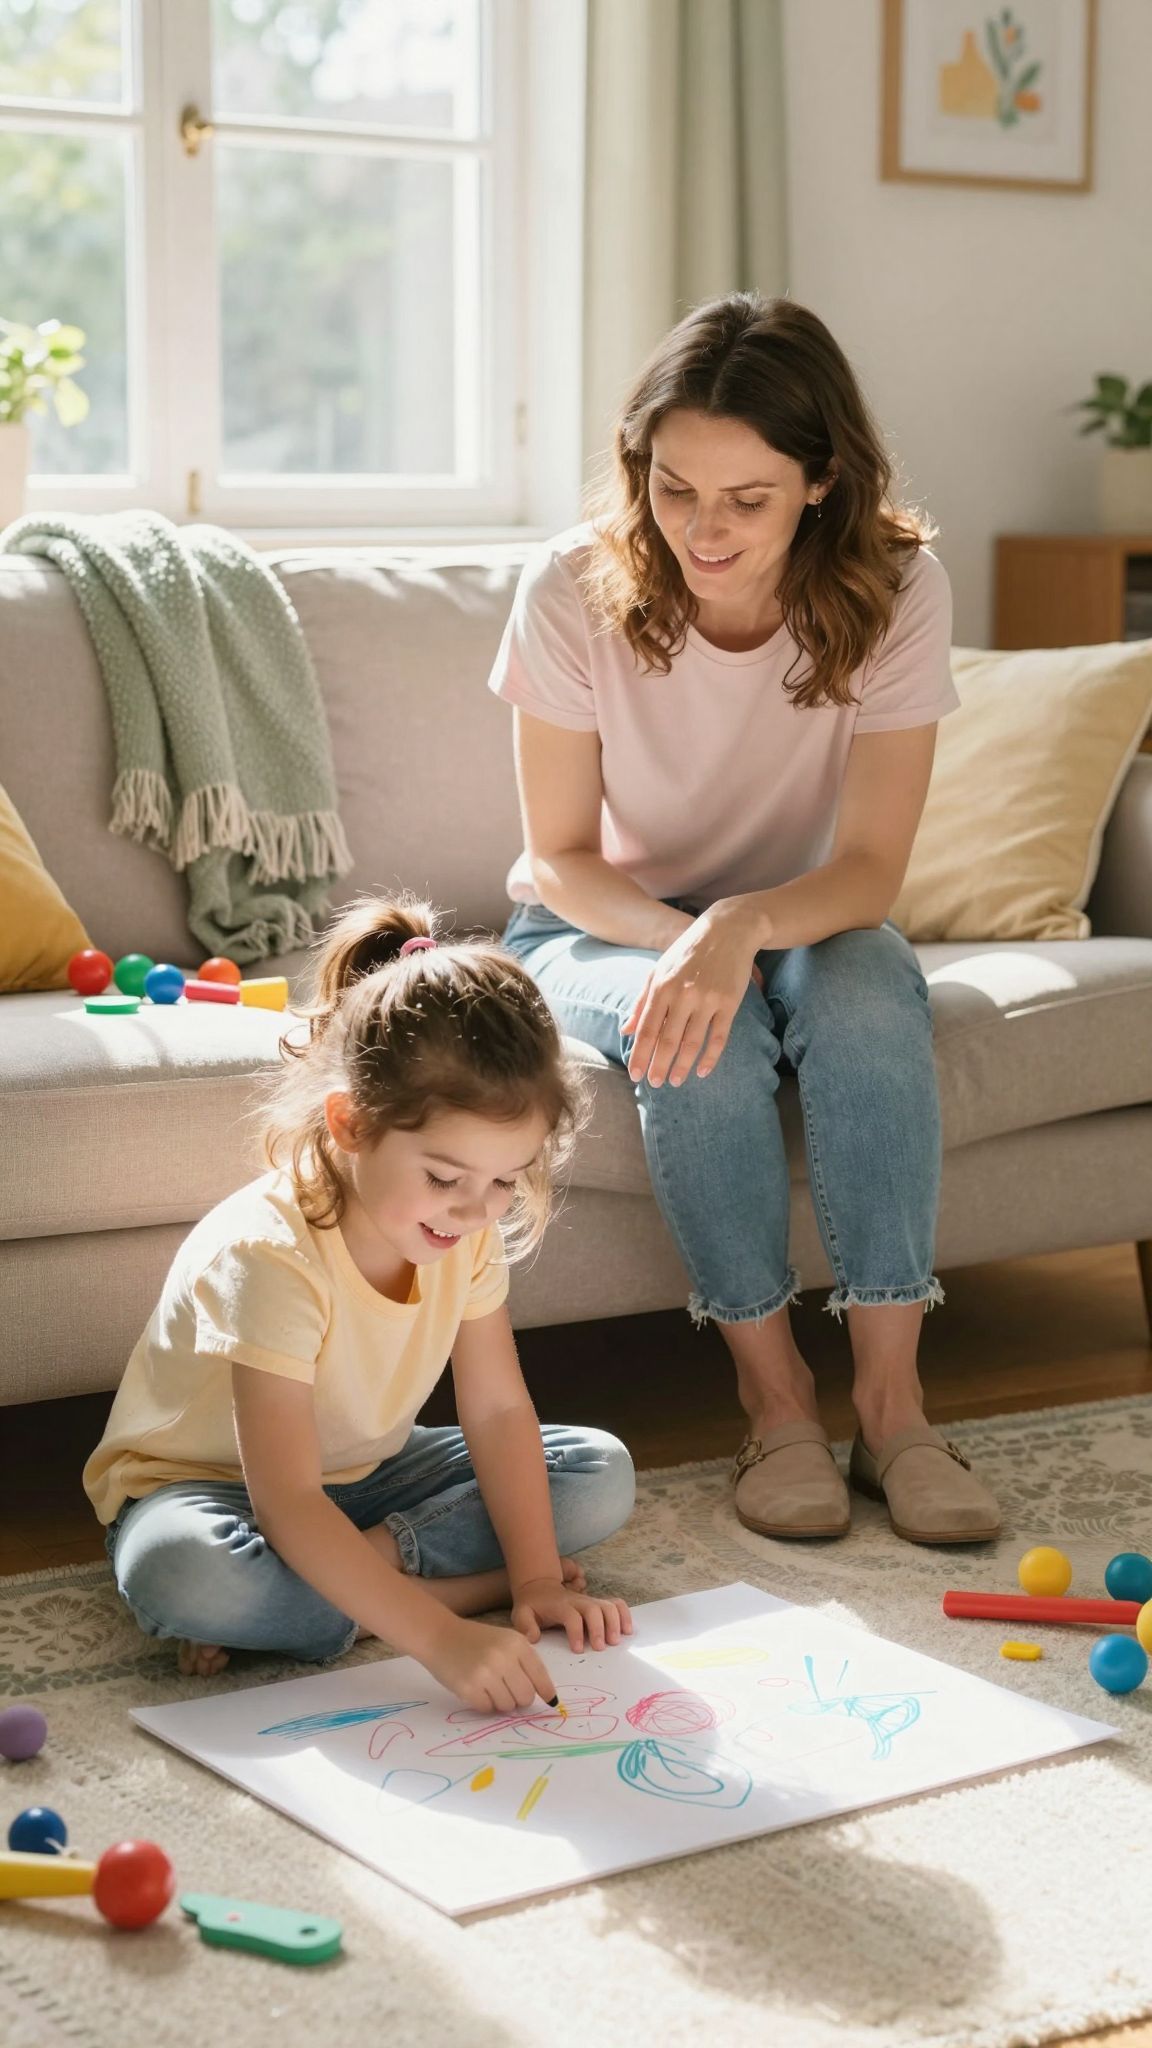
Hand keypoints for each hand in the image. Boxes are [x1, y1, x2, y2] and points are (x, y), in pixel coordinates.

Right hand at [423, 1616, 559, 1712]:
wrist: (439, 1635)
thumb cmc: (475, 1639)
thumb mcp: (504, 1640)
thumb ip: (524, 1662)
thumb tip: (544, 1694)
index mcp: (517, 1644)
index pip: (540, 1676)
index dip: (546, 1691)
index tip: (551, 1702)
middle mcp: (504, 1658)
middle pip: (526, 1696)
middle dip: (519, 1699)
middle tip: (507, 1691)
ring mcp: (486, 1674)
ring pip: (508, 1706)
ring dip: (500, 1702)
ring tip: (488, 1687)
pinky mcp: (469, 1688)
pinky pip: (487, 1709)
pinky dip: (484, 1704)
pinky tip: (476, 1689)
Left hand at [511, 1576, 632, 1652]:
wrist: (539, 1587)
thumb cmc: (532, 1606)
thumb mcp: (521, 1614)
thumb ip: (525, 1626)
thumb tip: (534, 1639)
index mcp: (560, 1606)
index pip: (571, 1616)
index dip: (576, 1632)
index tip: (578, 1650)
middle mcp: (578, 1601)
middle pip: (593, 1609)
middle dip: (599, 1628)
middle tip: (601, 1648)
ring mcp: (589, 1601)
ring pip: (608, 1605)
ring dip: (615, 1622)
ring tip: (616, 1641)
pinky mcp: (597, 1603)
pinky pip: (616, 1604)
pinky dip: (624, 1615)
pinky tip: (627, 1631)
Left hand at [623, 901, 767, 1087]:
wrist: (727, 931)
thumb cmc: (688, 953)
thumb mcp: (659, 971)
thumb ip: (642, 1002)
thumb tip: (625, 1031)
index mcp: (661, 987)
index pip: (646, 1029)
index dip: (640, 1055)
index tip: (634, 1075)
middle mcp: (682, 994)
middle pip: (668, 1040)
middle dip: (659, 1066)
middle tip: (654, 1085)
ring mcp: (707, 1000)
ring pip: (692, 1042)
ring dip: (682, 1066)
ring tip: (676, 1082)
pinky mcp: (729, 1003)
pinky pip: (718, 1037)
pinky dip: (710, 1057)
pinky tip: (702, 1072)